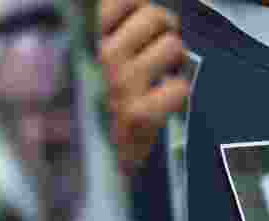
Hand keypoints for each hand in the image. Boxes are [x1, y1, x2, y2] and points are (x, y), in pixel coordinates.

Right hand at [99, 0, 190, 176]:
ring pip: (173, 46)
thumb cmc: (99, 101)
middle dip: (167, 33)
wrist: (92, 158)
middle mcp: (101, 54)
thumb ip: (115, 28)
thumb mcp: (95, 56)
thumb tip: (144, 7)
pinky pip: (180, 87)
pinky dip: (178, 94)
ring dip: (176, 62)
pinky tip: (163, 103)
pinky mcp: (139, 114)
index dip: (143, 9)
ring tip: (161, 77)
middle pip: (156, 16)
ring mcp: (120, 84)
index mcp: (87, 35)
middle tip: (160, 55)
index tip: (143, 29)